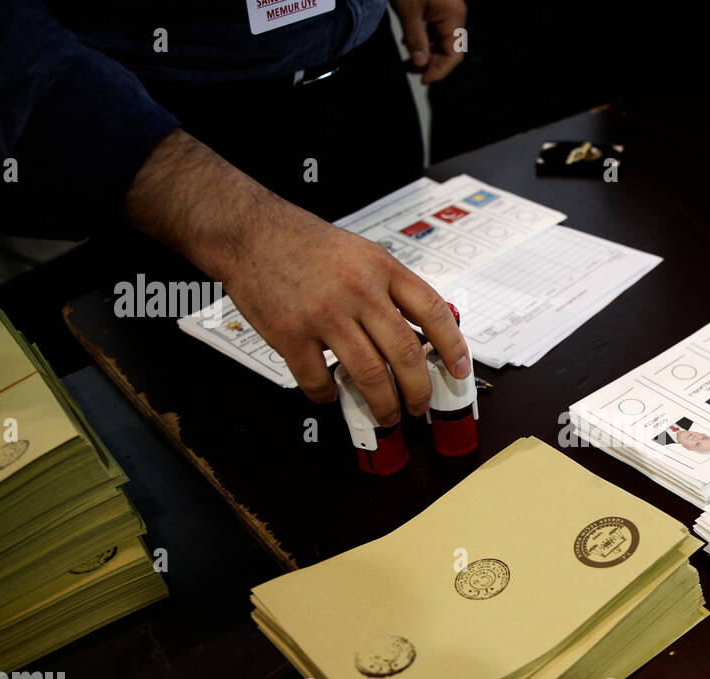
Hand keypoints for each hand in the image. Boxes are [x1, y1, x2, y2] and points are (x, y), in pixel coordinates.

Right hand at [125, 130, 470, 424]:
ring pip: (368, 375)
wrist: (250, 232)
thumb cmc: (306, 244)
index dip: (452, 346)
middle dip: (419, 390)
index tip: (459, 370)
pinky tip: (331, 396)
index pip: (432, 311)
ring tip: (387, 415)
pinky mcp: (291, 334)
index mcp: (381, 269)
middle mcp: (358, 291)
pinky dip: (328, 397)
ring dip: (382, 404)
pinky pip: (317, 381)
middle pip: (405, 354)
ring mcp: (324, 314)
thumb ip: (393, 287)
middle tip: (420, 406)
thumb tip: (427, 326)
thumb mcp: (363, 253)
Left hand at [394, 0, 467, 83]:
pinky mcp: (440, 7)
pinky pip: (437, 29)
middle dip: (430, 63)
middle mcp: (455, 15)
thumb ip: (416, 39)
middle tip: (410, 70)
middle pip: (448, 50)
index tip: (423, 79)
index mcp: (453, 17)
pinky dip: (425, 40)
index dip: (439, 71)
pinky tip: (410, 42)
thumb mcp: (408, 12)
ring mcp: (449, 10)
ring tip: (408, 60)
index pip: (453, 55)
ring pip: (441, 41)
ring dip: (426, 53)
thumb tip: (421, 64)